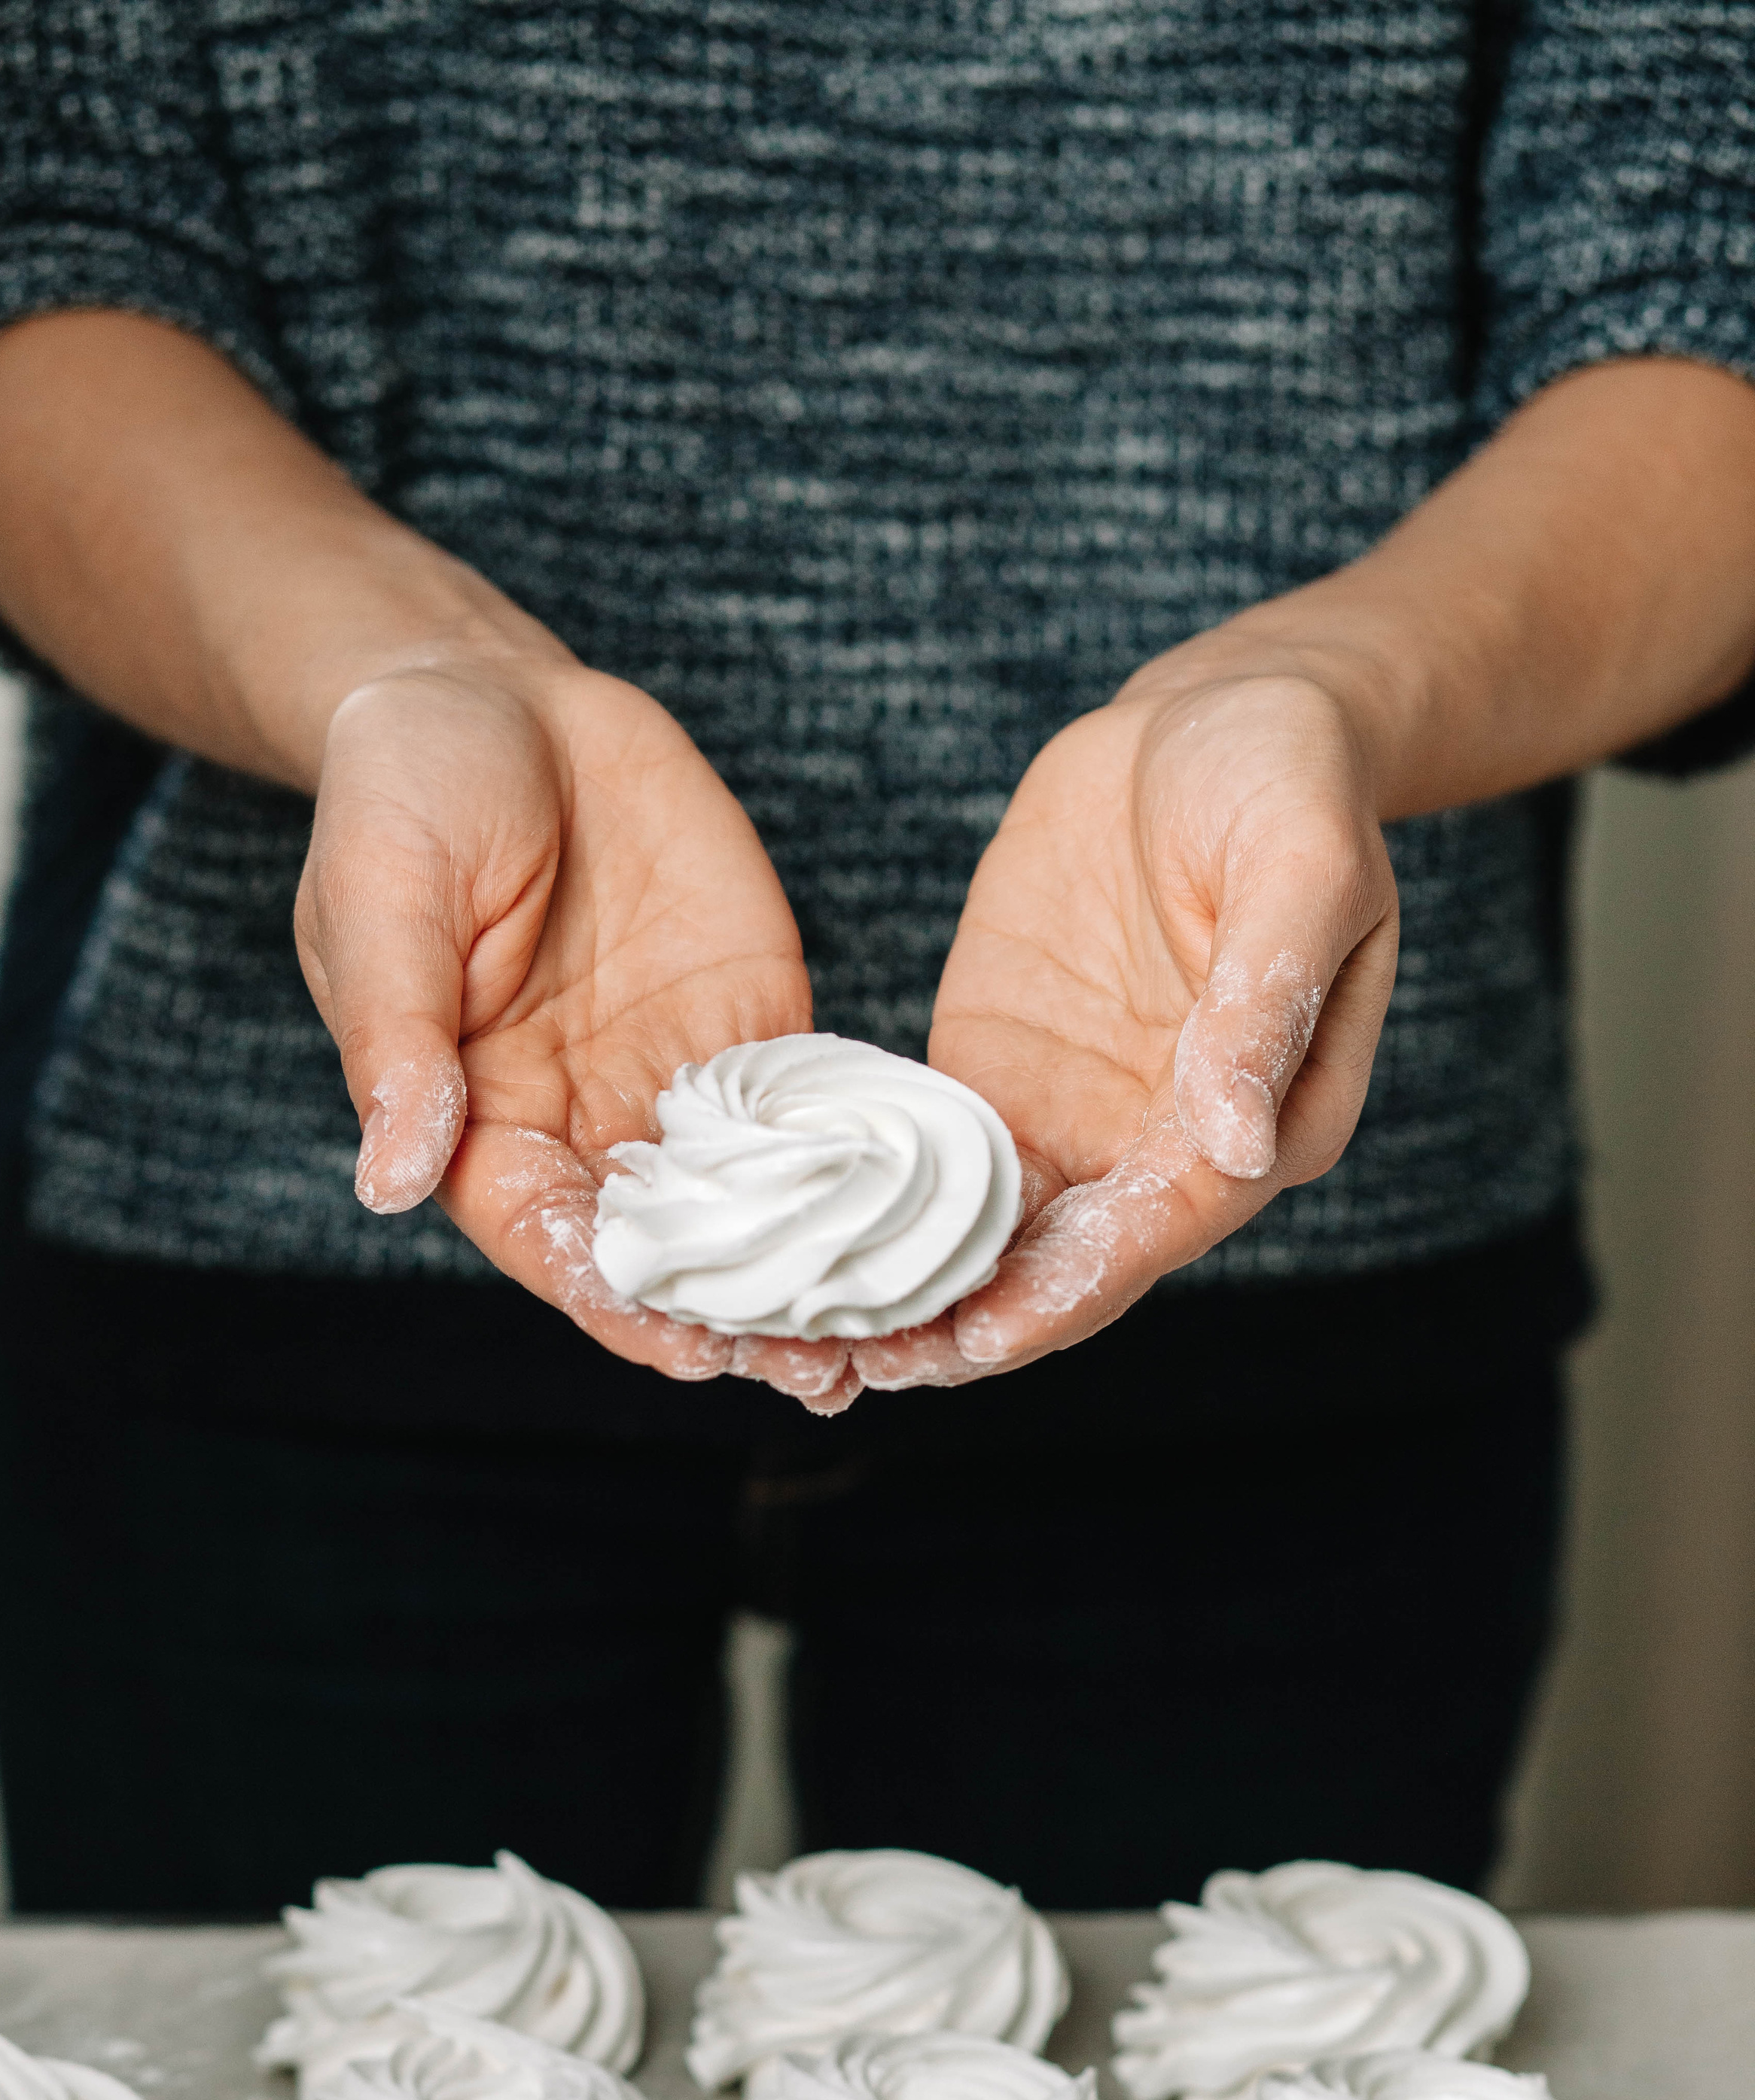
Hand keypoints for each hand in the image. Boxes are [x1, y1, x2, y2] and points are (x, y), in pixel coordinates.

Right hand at [296, 649, 861, 1407]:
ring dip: (820, 1266)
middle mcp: (585, 1126)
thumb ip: (398, 1041)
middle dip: (743, 1317)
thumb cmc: (405, 793)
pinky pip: (810, 1107)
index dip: (620, 1302)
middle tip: (827, 1371)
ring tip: (899, 1325)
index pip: (553, 1242)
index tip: (688, 1351)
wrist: (495, 694)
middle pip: (670, 1250)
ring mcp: (672, 1080)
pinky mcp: (748, 1021)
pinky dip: (865, 1164)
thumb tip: (387, 1180)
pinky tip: (929, 1209)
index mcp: (480, 1125)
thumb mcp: (382, 902)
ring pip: (753, 1202)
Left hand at [850, 656, 1398, 1391]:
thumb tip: (1236, 1143)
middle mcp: (1170, 1146)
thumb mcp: (1299, 869)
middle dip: (979, 1324)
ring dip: (919, 1292)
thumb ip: (1266, 1003)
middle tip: (877, 1371)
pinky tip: (806, 1250)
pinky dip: (883, 1216)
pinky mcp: (1006, 1078)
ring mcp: (1083, 1118)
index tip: (989, 1337)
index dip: (1074, 1287)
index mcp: (1266, 1119)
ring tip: (821, 1343)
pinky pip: (941, 1167)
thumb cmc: (1287, 781)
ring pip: (997, 1237)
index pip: (1162, 1225)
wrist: (1217, 722)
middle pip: (1070, 1262)